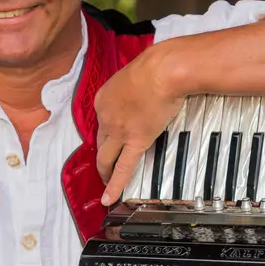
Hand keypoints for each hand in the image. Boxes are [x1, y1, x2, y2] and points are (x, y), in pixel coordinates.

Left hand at [94, 50, 185, 205]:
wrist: (164, 71)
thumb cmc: (155, 67)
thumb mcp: (133, 75)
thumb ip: (130, 90)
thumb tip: (140, 94)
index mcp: (103, 99)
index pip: (101, 121)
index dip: (106, 132)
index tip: (111, 138)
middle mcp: (105, 116)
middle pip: (100, 141)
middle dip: (102, 154)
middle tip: (104, 165)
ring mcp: (118, 131)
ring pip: (105, 158)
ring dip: (104, 171)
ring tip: (105, 182)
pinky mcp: (135, 141)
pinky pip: (123, 168)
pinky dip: (114, 185)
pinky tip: (109, 198)